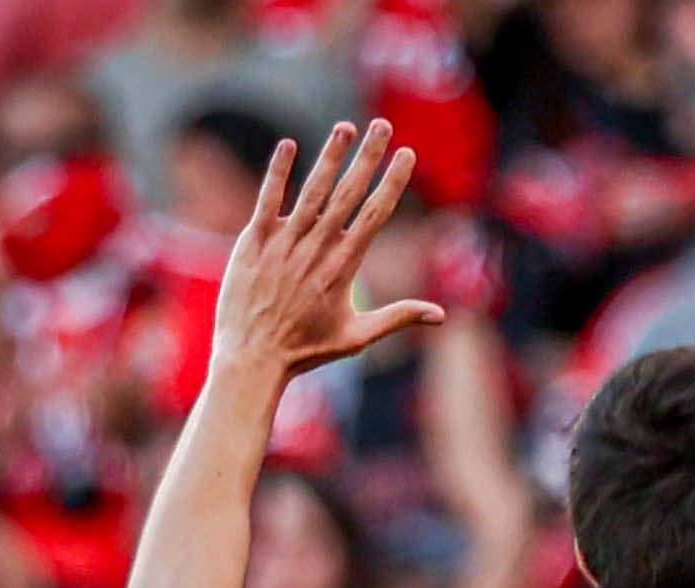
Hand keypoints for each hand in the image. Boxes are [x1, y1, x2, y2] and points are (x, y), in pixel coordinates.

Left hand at [211, 120, 441, 378]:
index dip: (392, 182)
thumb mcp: (359, 336)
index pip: (374, 215)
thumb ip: (398, 317)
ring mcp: (283, 244)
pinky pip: (266, 200)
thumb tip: (442, 315)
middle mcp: (316, 250)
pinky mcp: (252, 243)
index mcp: (344, 268)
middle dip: (367, 158)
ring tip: (346, 127)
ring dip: (330, 157)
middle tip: (382, 125)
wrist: (253, 357)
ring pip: (311, 191)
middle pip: (347, 194)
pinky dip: (277, 173)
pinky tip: (288, 145)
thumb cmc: (308, 349)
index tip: (406, 154)